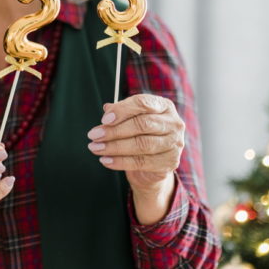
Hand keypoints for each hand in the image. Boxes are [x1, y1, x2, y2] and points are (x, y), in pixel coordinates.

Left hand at [86, 94, 182, 222]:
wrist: (152, 165)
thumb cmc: (139, 135)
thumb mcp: (129, 120)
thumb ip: (119, 112)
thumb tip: (107, 109)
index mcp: (164, 105)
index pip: (143, 103)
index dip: (122, 110)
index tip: (104, 120)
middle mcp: (174, 123)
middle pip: (142, 124)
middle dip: (114, 130)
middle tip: (93, 135)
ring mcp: (174, 143)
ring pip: (141, 144)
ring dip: (114, 147)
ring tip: (96, 148)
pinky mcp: (170, 162)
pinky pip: (141, 162)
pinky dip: (120, 162)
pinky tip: (105, 160)